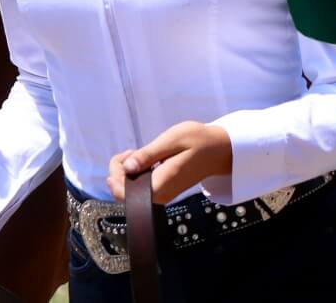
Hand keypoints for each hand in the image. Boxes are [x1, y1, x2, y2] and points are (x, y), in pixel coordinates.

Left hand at [107, 120, 232, 202]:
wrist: (219, 150)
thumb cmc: (198, 141)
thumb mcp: (172, 140)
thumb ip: (148, 155)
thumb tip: (127, 167)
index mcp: (162, 183)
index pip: (125, 193)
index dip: (116, 176)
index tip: (126, 155)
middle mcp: (161, 195)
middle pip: (125, 194)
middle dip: (119, 172)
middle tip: (132, 151)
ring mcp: (163, 195)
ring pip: (132, 192)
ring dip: (127, 172)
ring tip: (138, 153)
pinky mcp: (165, 191)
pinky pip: (142, 188)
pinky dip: (137, 174)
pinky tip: (145, 160)